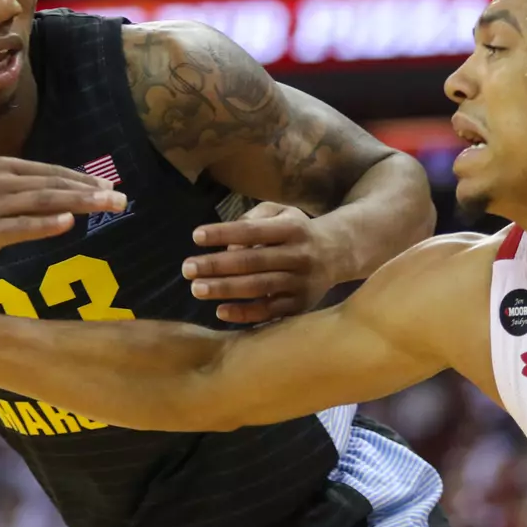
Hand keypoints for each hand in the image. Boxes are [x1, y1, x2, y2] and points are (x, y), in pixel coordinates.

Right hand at [0, 157, 126, 270]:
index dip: (81, 178)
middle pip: (53, 184)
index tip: (108, 185)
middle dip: (90, 190)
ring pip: (43, 201)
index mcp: (1, 167)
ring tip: (106, 205)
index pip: (50, 171)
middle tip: (121, 198)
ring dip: (78, 202)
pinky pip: (20, 226)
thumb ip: (19, 189)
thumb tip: (56, 197)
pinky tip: (67, 222)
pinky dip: (44, 223)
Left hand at [184, 203, 340, 323]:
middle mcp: (299, 255)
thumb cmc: (298, 231)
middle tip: (187, 268)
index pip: (253, 231)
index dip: (224, 233)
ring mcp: (301, 282)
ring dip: (225, 289)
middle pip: (252, 261)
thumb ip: (254, 219)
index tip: (196, 236)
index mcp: (292, 228)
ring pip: (259, 287)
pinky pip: (269, 312)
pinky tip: (220, 310)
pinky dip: (244, 313)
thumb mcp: (282, 213)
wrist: (339, 253)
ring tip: (196, 289)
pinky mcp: (301, 305)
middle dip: (217, 265)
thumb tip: (229, 245)